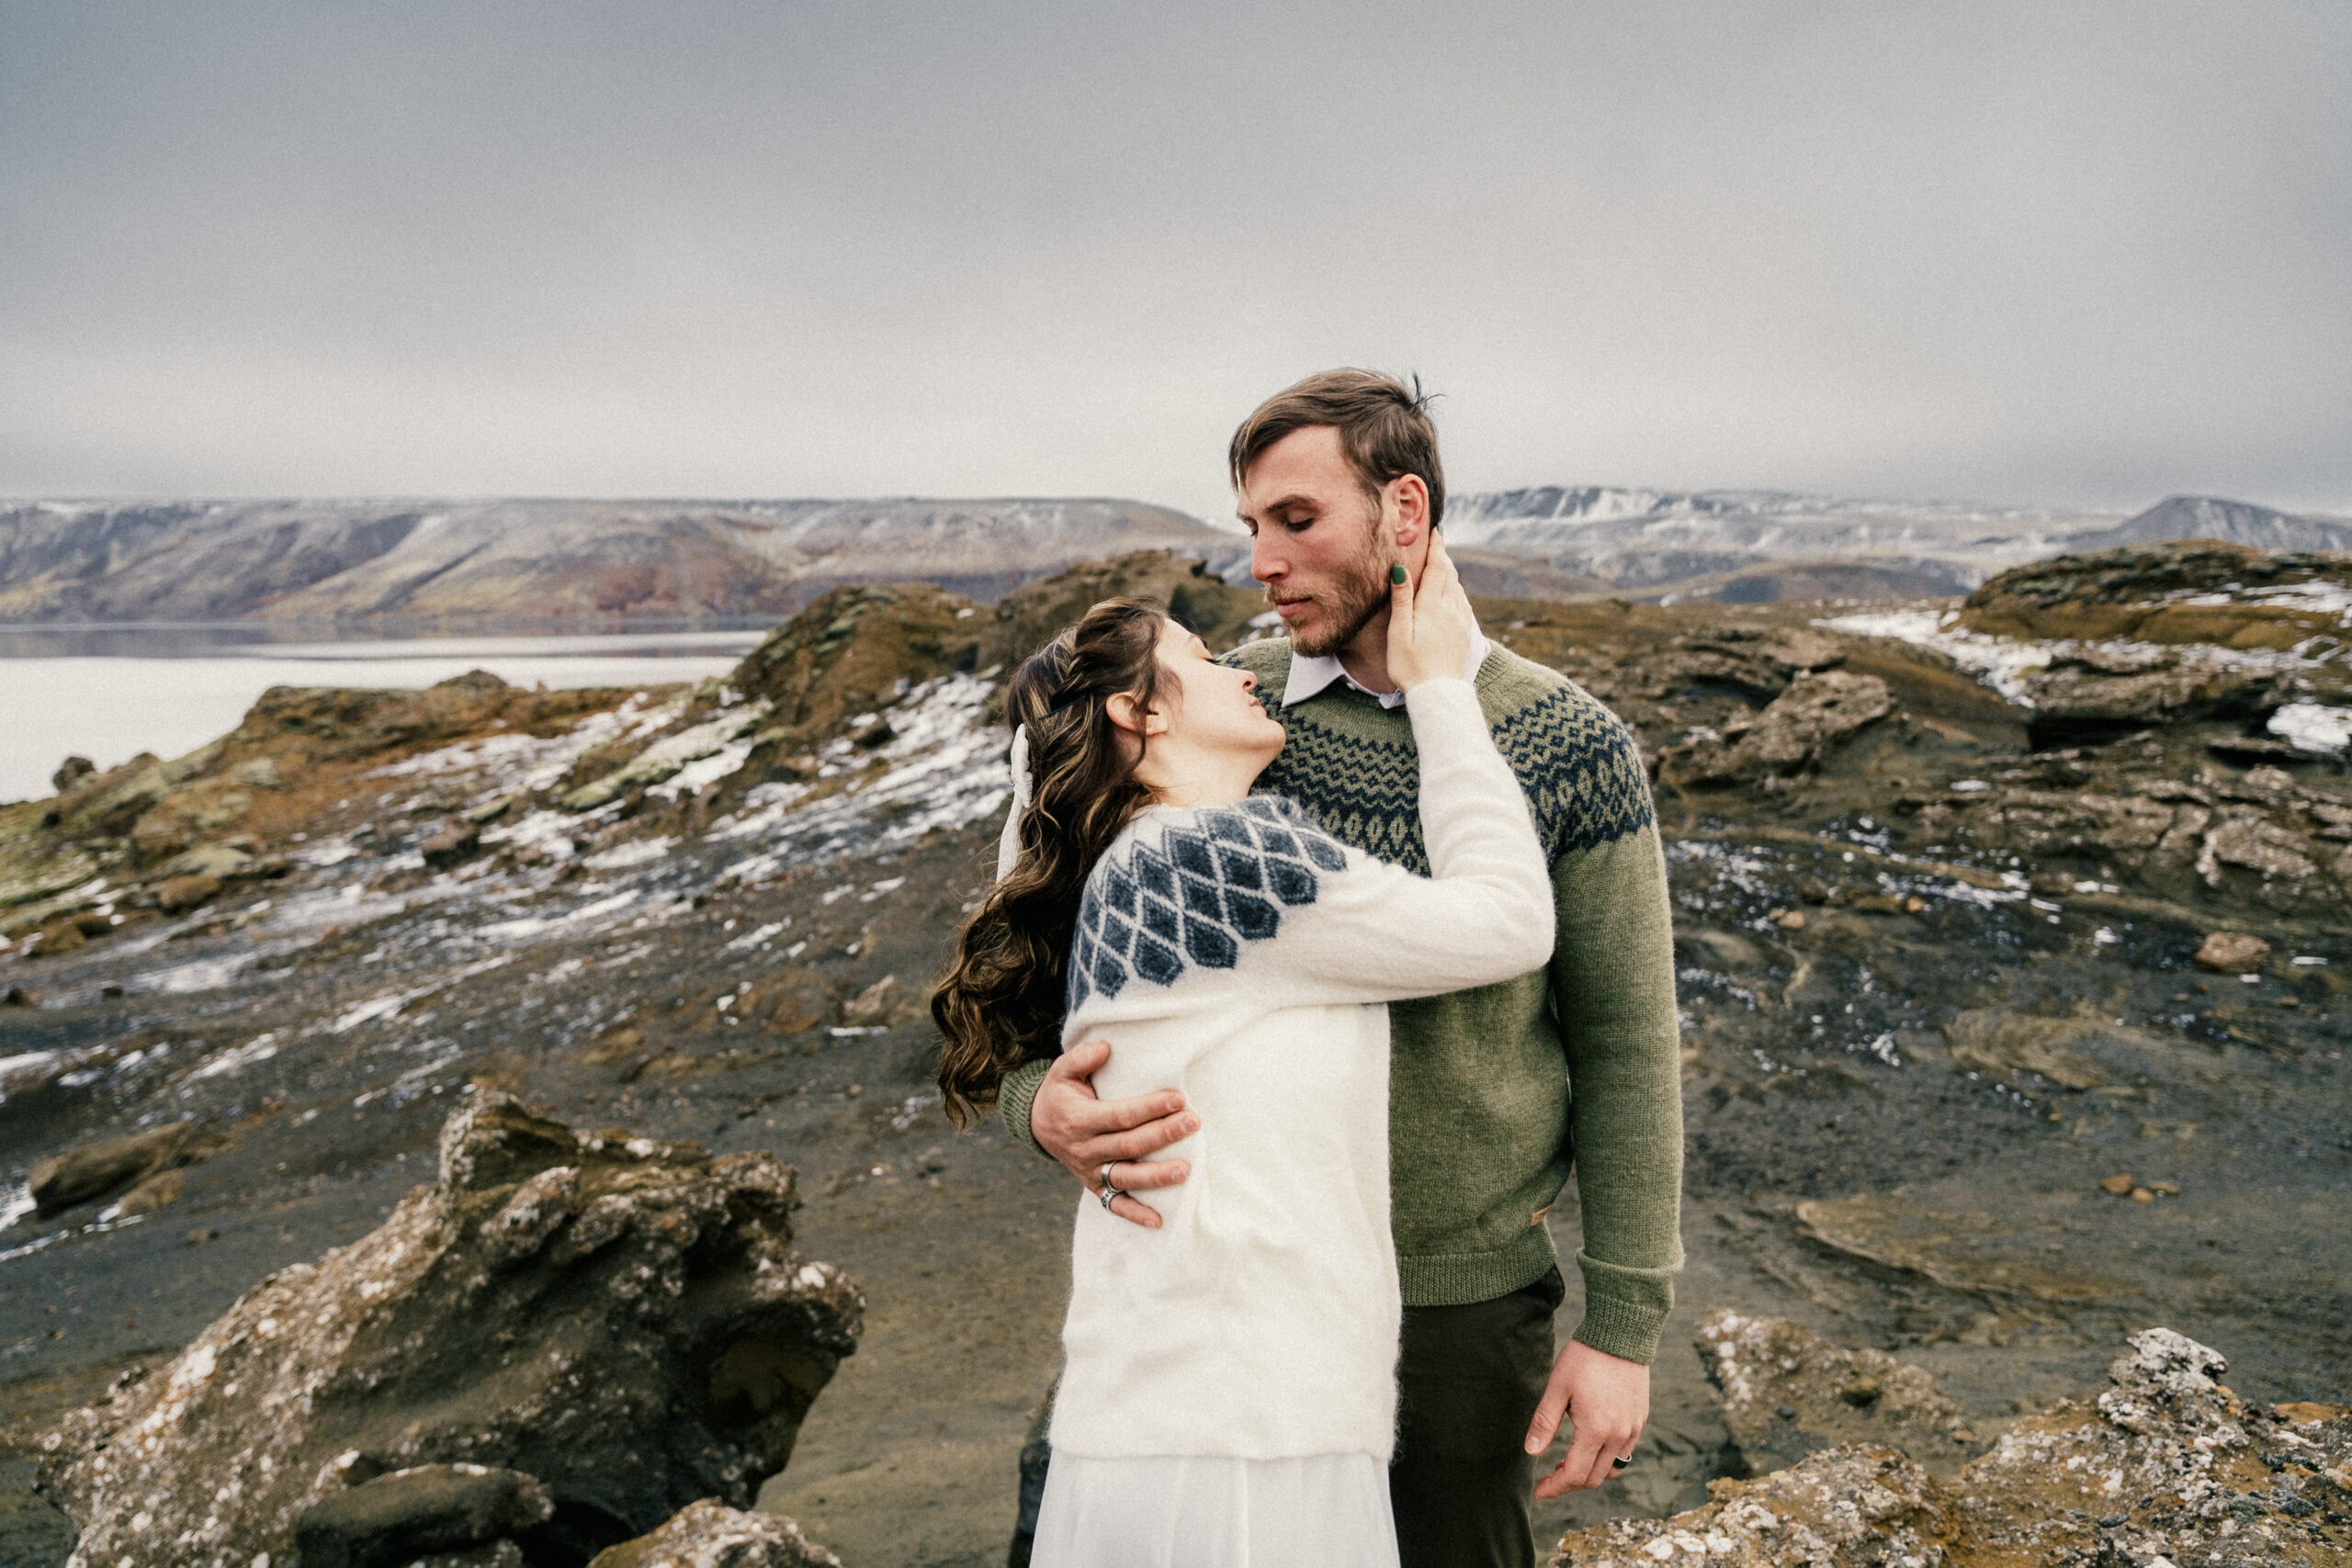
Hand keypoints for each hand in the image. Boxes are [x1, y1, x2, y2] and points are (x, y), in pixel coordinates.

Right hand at [1030, 1039, 1195, 1229]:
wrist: (1038, 1125)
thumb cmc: (1060, 1093)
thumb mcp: (1062, 1071)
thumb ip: (1081, 1058)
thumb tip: (1105, 1048)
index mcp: (1079, 1119)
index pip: (1120, 1115)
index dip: (1149, 1108)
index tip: (1178, 1099)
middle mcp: (1085, 1149)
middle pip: (1129, 1145)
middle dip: (1163, 1135)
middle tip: (1193, 1123)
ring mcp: (1089, 1171)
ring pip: (1125, 1177)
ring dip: (1156, 1176)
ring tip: (1186, 1170)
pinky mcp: (1093, 1186)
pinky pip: (1114, 1204)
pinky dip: (1135, 1214)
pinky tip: (1160, 1220)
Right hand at [1384, 533, 1476, 691]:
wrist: (1438, 693)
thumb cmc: (1411, 665)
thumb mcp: (1399, 632)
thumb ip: (1402, 599)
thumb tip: (1401, 568)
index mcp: (1432, 605)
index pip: (1438, 567)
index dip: (1437, 547)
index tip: (1436, 530)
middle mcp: (1451, 609)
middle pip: (1450, 573)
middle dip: (1443, 556)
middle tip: (1437, 541)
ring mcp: (1460, 621)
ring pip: (1457, 587)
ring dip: (1450, 572)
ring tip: (1442, 563)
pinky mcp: (1464, 633)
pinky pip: (1462, 602)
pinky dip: (1455, 590)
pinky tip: (1451, 593)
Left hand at [1525, 1338, 1649, 1497]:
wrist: (1621, 1334)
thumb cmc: (1585, 1357)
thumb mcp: (1557, 1387)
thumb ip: (1544, 1422)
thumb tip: (1531, 1452)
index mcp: (1596, 1430)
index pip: (1575, 1474)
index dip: (1555, 1487)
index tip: (1539, 1490)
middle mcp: (1618, 1436)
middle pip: (1593, 1478)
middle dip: (1569, 1482)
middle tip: (1549, 1474)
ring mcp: (1632, 1429)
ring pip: (1611, 1470)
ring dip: (1588, 1472)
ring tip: (1567, 1460)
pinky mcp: (1639, 1420)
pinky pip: (1624, 1454)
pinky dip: (1605, 1459)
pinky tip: (1589, 1444)